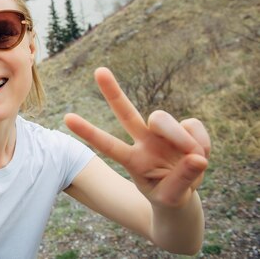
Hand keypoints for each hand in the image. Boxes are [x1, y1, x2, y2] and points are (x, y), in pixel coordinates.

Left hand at [65, 67, 209, 208]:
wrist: (183, 195)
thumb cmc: (168, 195)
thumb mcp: (171, 197)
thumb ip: (182, 180)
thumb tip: (197, 158)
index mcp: (132, 160)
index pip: (107, 145)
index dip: (89, 132)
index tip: (67, 117)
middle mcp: (143, 141)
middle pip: (126, 112)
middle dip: (112, 92)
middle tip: (98, 71)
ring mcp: (163, 133)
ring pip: (163, 119)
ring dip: (181, 140)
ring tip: (194, 159)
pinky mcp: (184, 127)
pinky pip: (193, 126)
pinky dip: (201, 142)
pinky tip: (201, 155)